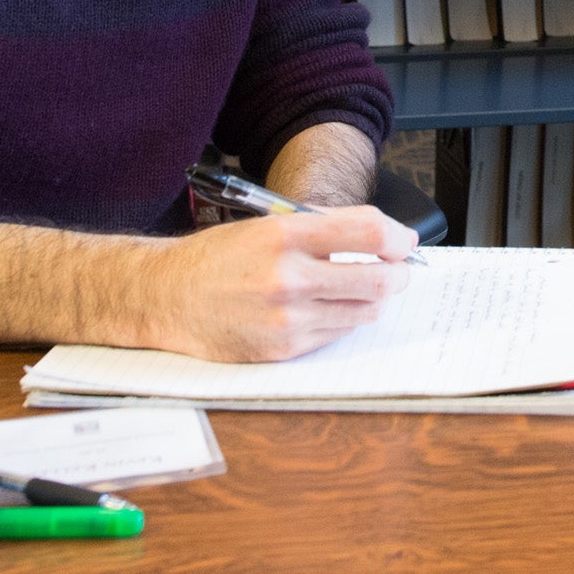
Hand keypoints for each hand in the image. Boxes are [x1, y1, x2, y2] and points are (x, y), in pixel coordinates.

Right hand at [142, 207, 418, 362]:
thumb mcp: (266, 226)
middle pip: (376, 278)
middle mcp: (288, 277)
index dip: (397, 236)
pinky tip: (330, 308)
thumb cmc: (218, 259)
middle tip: (399, 270)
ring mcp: (286, 317)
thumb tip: (379, 235)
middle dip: (398, 274)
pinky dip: (343, 319)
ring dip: (374, 299)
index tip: (405, 241)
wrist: (168, 298)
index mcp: (285, 235)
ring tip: (366, 288)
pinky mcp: (283, 348)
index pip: (367, 230)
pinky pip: (336, 333)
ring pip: (362, 311)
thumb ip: (321, 229)